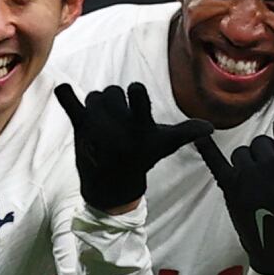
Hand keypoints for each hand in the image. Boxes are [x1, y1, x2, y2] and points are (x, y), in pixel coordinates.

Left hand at [54, 82, 211, 212]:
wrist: (111, 185)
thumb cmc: (143, 158)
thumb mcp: (166, 144)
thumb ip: (187, 131)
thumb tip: (211, 128)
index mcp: (140, 126)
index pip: (137, 96)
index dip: (136, 92)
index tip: (135, 91)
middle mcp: (118, 126)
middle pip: (113, 91)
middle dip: (116, 99)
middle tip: (119, 116)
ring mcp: (96, 127)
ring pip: (95, 96)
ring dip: (99, 103)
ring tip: (104, 120)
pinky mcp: (80, 129)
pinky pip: (71, 106)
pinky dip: (66, 97)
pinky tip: (63, 89)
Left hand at [194, 118, 273, 274]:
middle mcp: (270, 183)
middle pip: (262, 144)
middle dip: (266, 153)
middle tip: (272, 176)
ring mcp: (248, 187)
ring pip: (242, 152)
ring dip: (248, 161)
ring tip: (257, 181)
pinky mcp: (229, 191)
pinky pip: (217, 163)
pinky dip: (206, 149)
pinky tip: (196, 134)